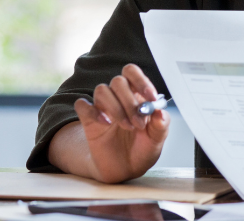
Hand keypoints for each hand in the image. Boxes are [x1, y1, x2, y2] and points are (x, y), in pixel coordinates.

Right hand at [51, 64, 170, 182]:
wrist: (125, 169)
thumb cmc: (142, 149)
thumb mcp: (157, 139)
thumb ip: (161, 124)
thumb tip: (160, 111)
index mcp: (137, 94)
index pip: (133, 73)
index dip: (141, 81)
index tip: (150, 98)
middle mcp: (118, 97)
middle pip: (118, 81)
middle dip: (130, 101)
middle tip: (139, 123)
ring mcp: (103, 107)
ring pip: (102, 90)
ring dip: (115, 108)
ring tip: (127, 126)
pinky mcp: (89, 120)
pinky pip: (82, 105)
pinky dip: (93, 111)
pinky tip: (105, 123)